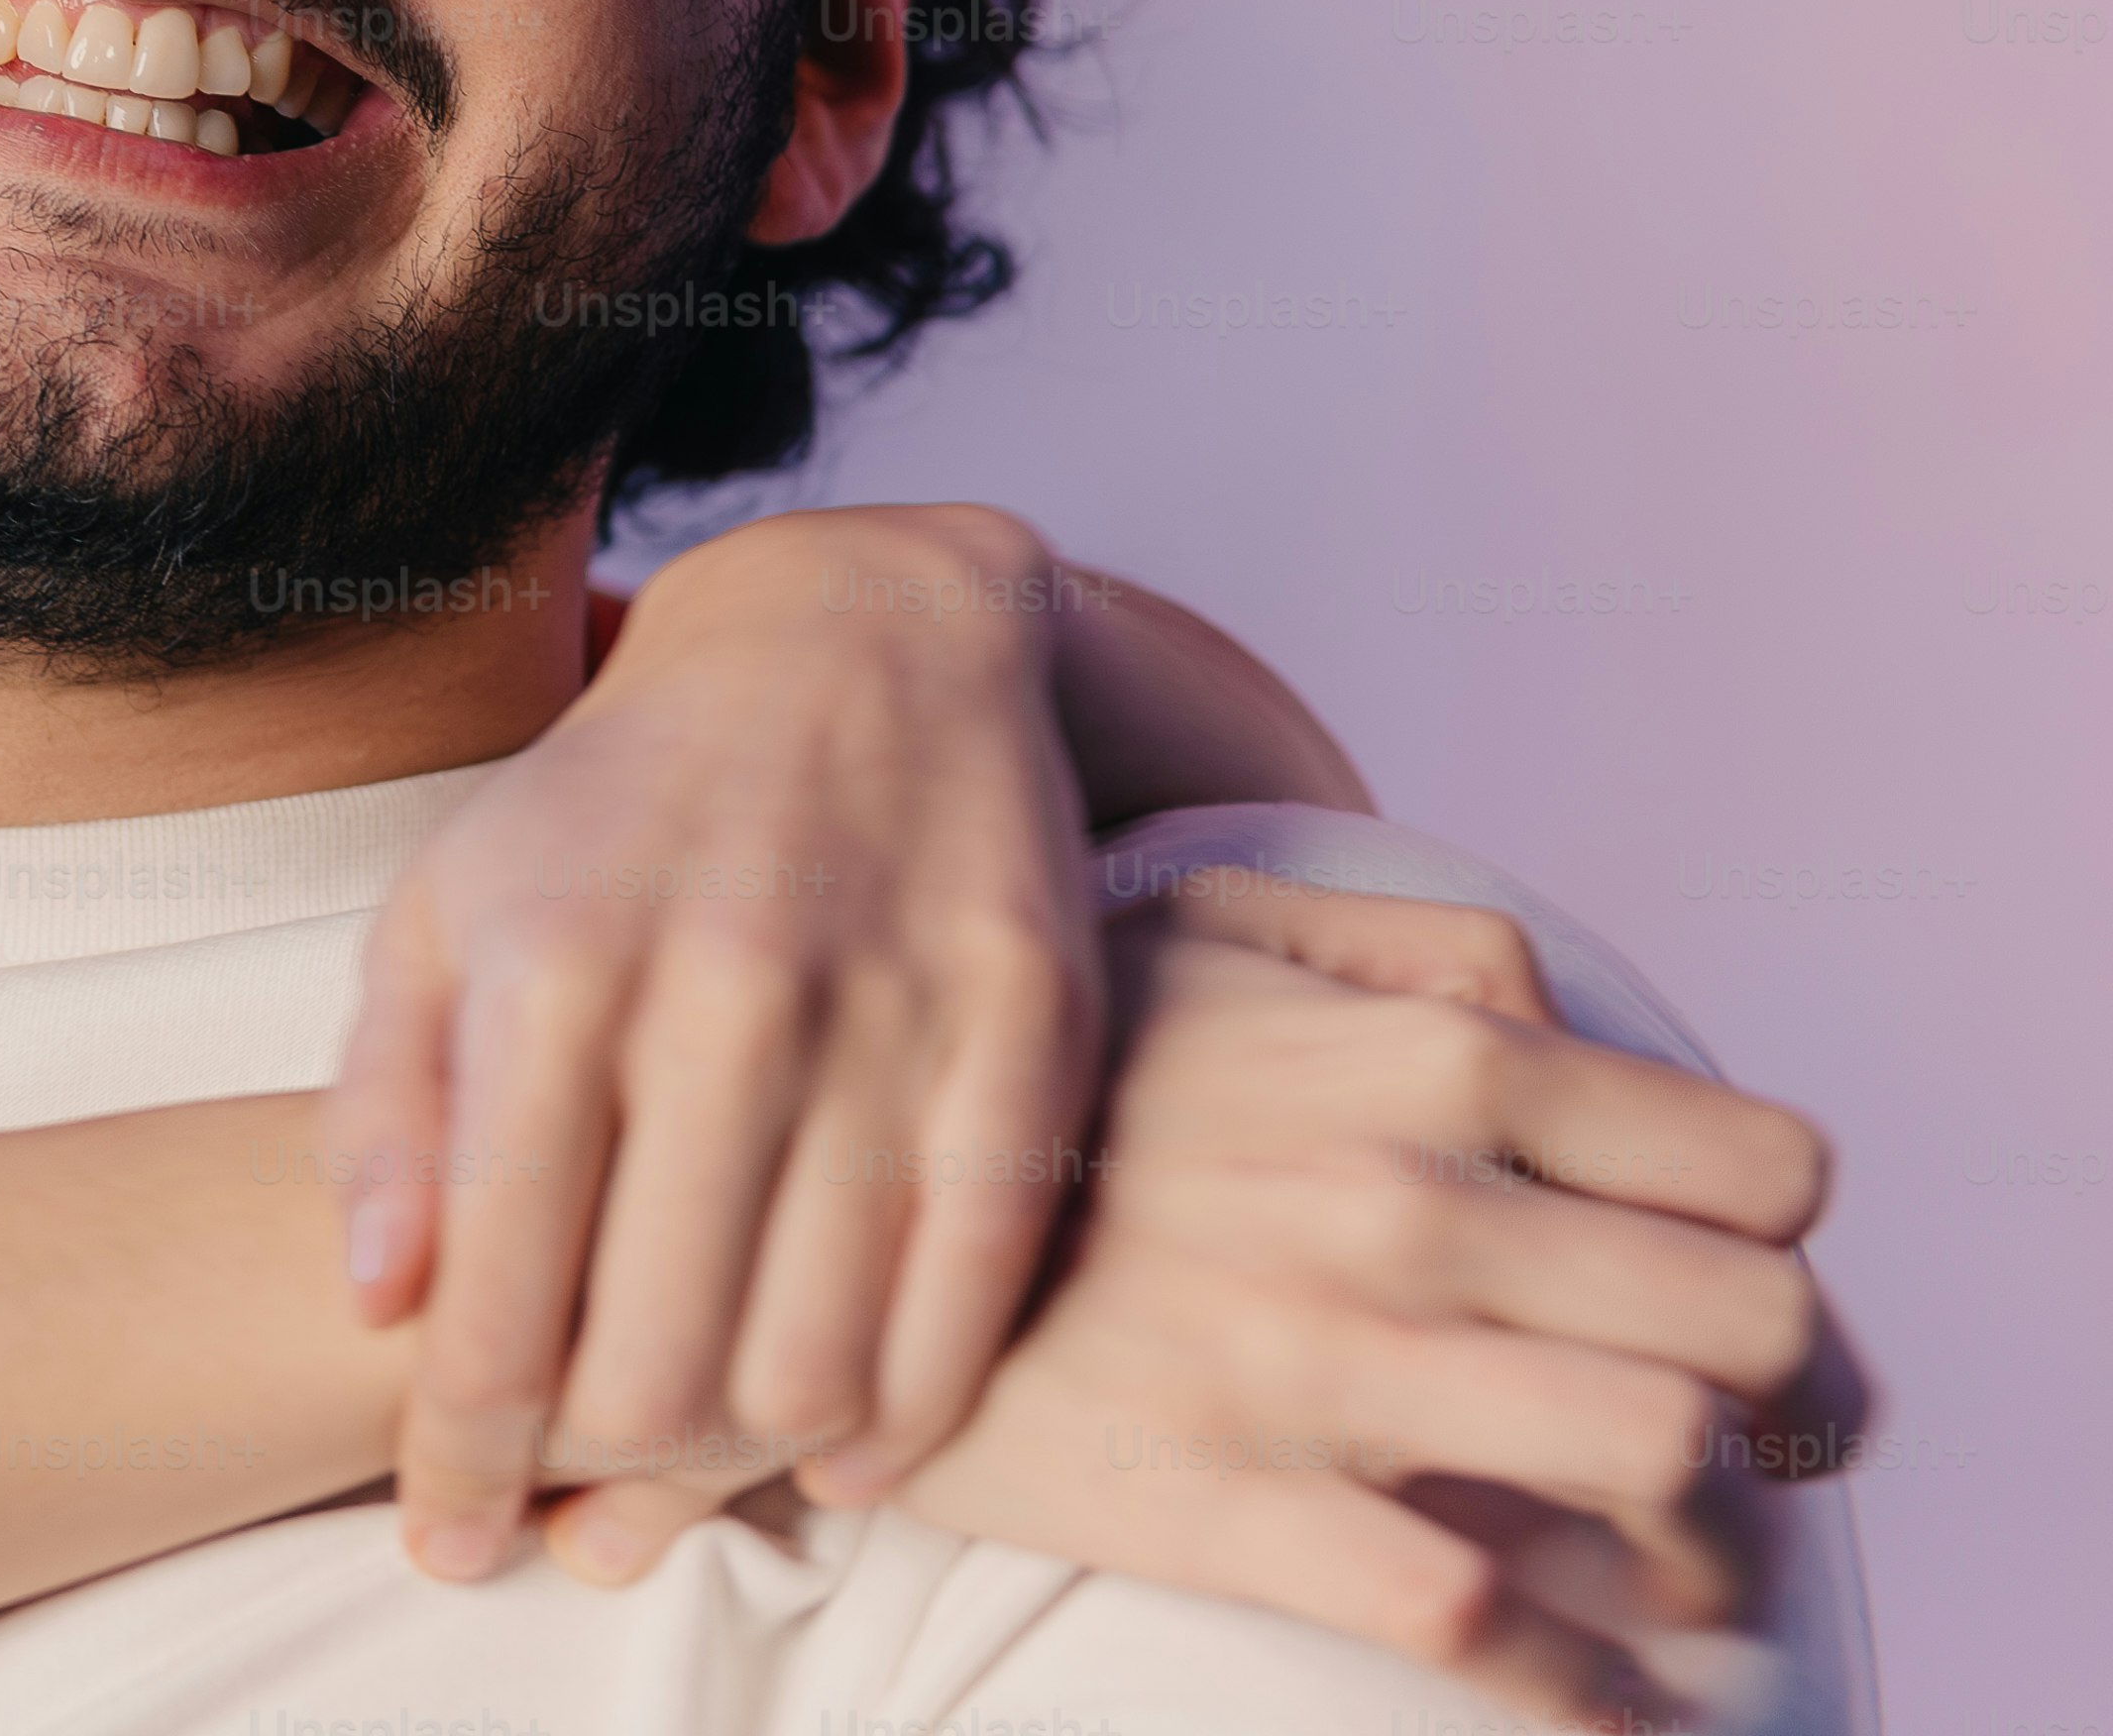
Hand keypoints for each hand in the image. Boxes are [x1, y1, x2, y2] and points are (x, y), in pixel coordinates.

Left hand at [325, 500, 1106, 1578]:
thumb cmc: (616, 808)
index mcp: (550, 966)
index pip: (493, 1291)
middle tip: (564, 1521)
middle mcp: (719, 994)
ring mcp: (887, 1017)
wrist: (857, 639)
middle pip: (651, 1356)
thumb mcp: (445, 908)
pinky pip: (969, 1295)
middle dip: (590, 1480)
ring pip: (812, 1355)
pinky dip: (905, 1420)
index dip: (460, 1451)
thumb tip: (377, 1297)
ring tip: (683, 1484)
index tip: (446, 1534)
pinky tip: (840, 1460)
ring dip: (738, 1465)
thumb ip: (386, 1101)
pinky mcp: (1027, 1035)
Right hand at [890, 880, 1860, 1726]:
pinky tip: (1599, 1696)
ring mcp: (1322, 1356)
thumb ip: (1403, 943)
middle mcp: (1404, 1196)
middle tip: (1755, 1452)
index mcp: (1425, 1058)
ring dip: (1712, 1547)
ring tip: (1674, 1571)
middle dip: (1796, 1414)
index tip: (1745, 1295)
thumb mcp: (1201, 929)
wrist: (792, 1204)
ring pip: (1662, 1467)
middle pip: (1756, 1330)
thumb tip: (1551, 1007)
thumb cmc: (1026, 1070)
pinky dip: (1586, 1688)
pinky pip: (1483, 1622)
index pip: (1762, 1170)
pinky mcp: (1235, 1500)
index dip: (1785, 1248)